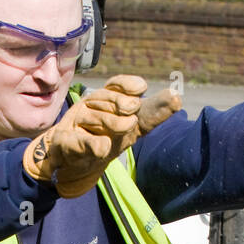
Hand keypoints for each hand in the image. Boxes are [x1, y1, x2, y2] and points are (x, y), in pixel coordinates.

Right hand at [23, 75, 181, 198]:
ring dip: (110, 124)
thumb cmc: (105, 137)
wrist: (70, 158)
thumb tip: (177, 97)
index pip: (119, 85)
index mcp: (109, 99)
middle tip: (130, 119)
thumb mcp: (133, 127)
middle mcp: (93, 104)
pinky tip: (103, 146)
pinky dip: (93, 144)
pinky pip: (82, 141)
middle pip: (111, 99)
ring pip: (98, 117)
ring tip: (116, 134)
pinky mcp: (66, 140)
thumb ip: (153, 113)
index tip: (143, 89)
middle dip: (122, 105)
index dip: (128, 84)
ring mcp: (78, 121)